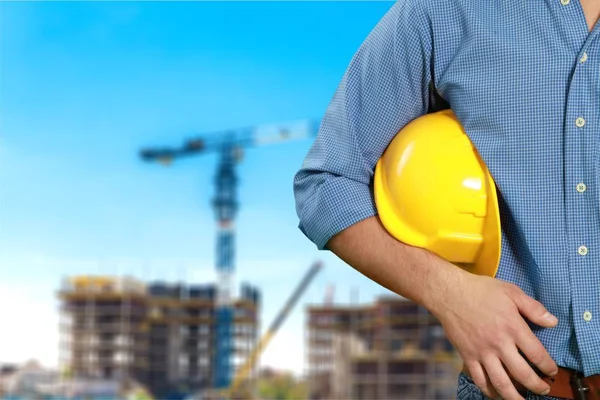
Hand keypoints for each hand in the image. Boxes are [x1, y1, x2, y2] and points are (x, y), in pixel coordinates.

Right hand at [434, 273, 558, 399]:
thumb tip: (552, 321)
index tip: (552, 371)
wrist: (449, 293)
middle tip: (543, 389)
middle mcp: (499, 343)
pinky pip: (479, 379)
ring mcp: (482, 352)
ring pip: (501, 382)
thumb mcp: (511, 291)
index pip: (537, 355)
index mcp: (512, 327)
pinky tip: (496, 394)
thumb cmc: (480, 290)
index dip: (548, 367)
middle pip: (523, 374)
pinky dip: (489, 391)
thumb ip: (533, 307)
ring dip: (515, 396)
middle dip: (537, 386)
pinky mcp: (468, 355)